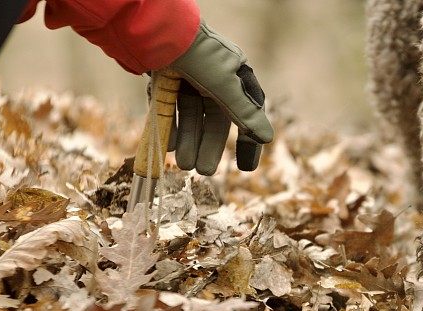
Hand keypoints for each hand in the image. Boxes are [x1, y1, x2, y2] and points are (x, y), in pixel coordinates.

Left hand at [168, 21, 273, 173]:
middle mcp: (213, 76)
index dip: (247, 142)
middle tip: (203, 171)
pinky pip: (171, 109)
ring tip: (182, 164)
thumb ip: (244, 113)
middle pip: (214, 120)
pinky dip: (170, 127)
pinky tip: (168, 145)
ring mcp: (188, 77)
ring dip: (189, 141)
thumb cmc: (196, 52)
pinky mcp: (164, 78)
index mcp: (235, 73)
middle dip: (208, 146)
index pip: (246, 113)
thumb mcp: (224, 85)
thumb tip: (267, 138)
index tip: (245, 168)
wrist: (154, 28)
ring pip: (191, 117)